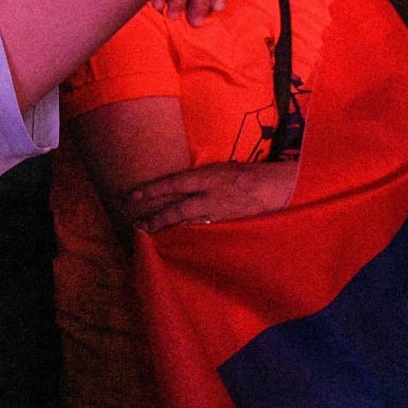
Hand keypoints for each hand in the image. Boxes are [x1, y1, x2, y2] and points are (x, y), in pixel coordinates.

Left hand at [127, 159, 299, 230]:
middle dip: (156, 218)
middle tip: (138, 224)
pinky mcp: (225, 224)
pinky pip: (202, 230)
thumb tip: (180, 183)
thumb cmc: (247, 173)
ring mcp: (217, 213)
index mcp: (208, 178)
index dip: (153, 189)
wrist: (274, 189)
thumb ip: (200, 177)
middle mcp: (209, 196)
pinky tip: (176, 239)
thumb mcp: (220, 168)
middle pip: (177, 209)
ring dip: (168, 228)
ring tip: (150, 233)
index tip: (134, 195)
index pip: (174, 183)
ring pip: (187, 223)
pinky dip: (188, 233)